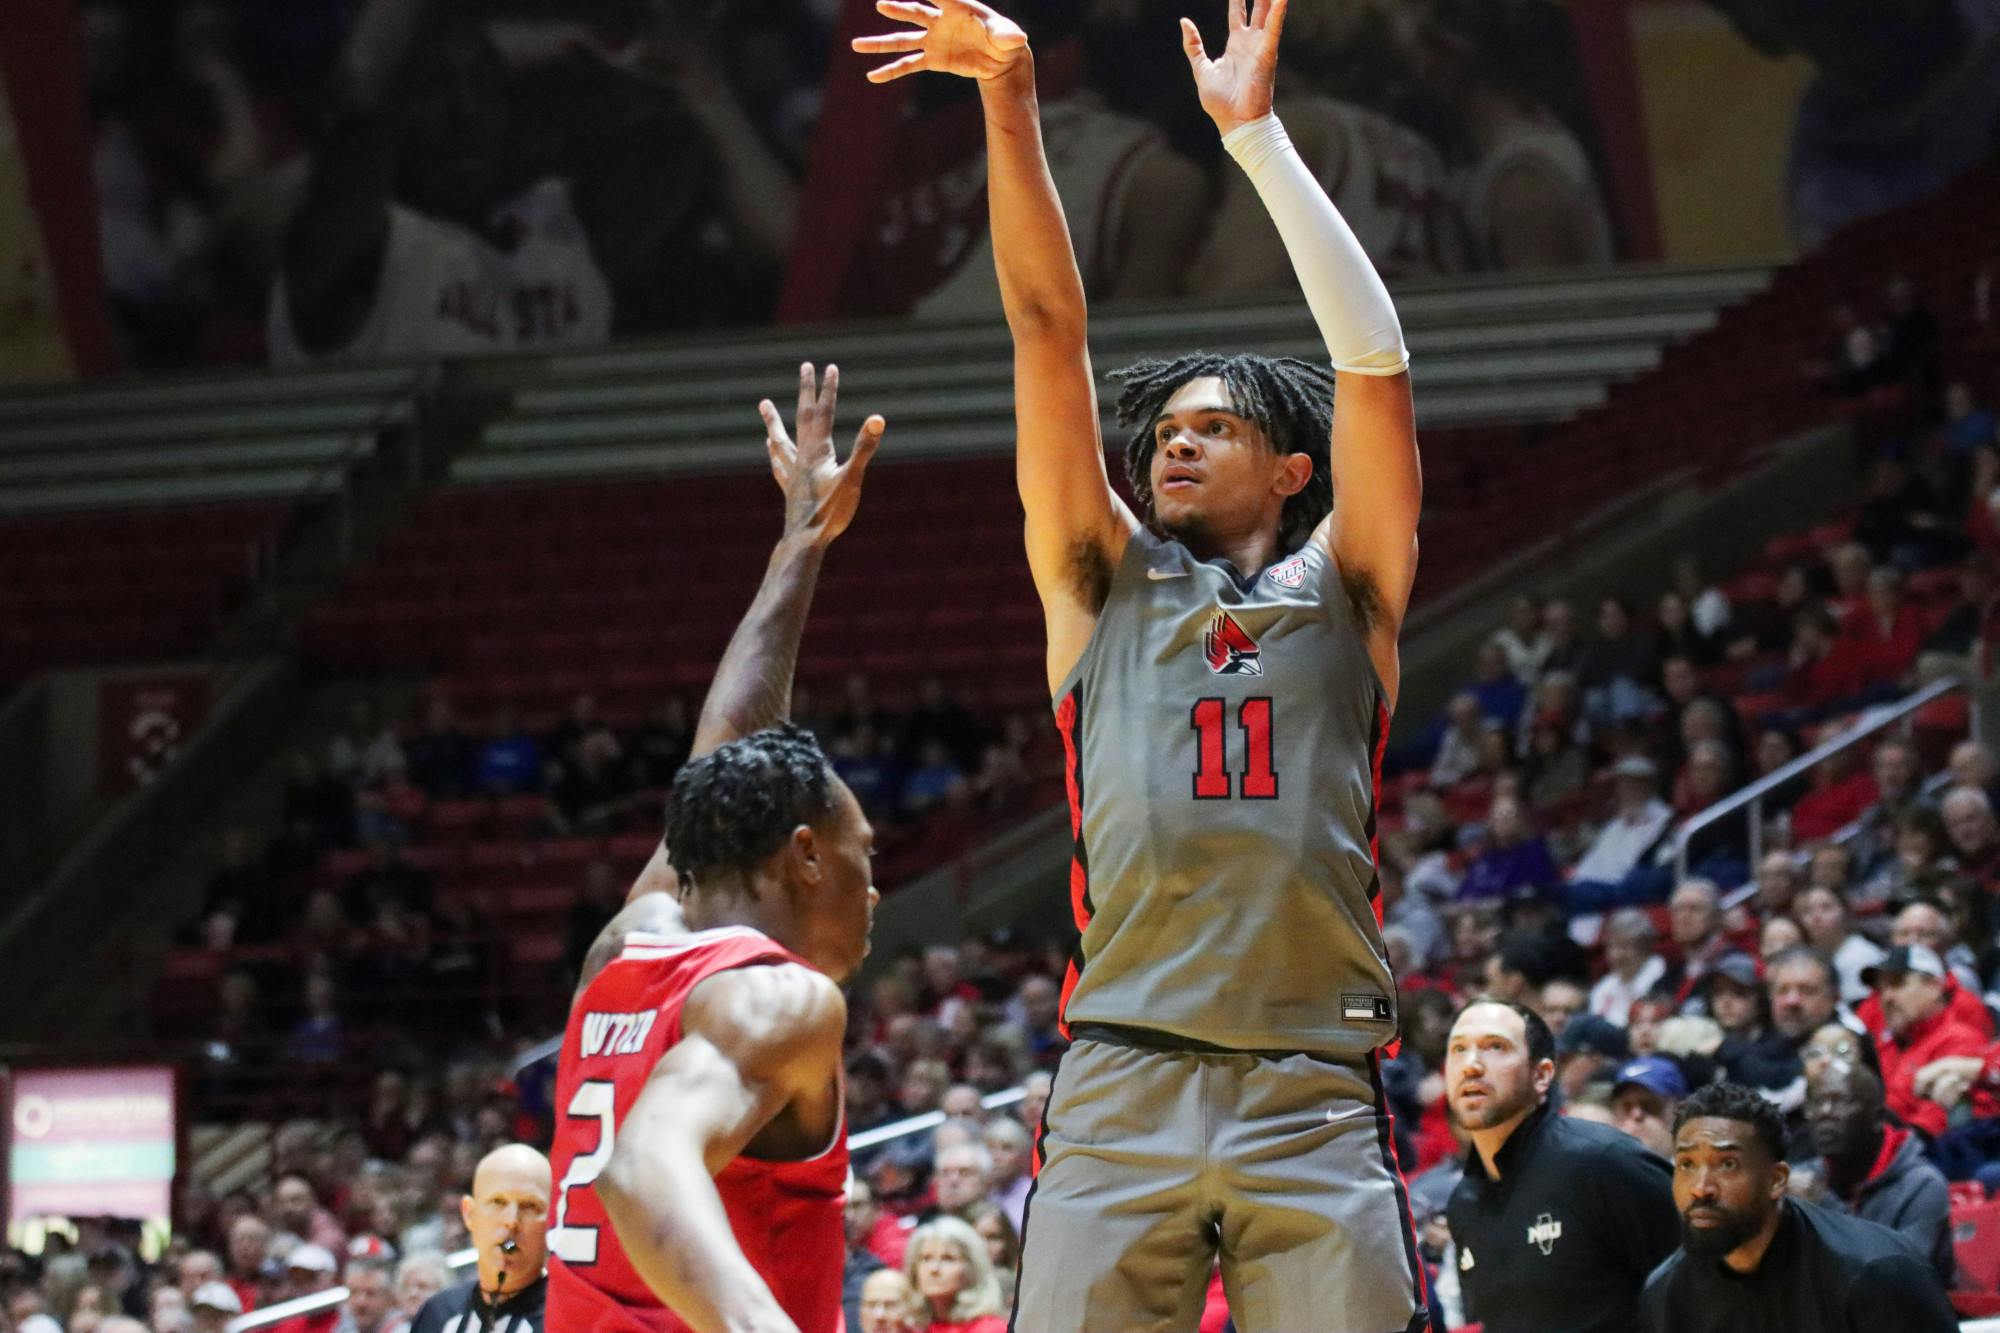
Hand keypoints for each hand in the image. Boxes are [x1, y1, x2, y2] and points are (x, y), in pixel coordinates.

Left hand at [761, 363, 883, 547]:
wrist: (804, 540)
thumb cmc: (830, 512)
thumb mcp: (852, 479)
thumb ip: (863, 448)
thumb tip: (877, 419)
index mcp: (817, 452)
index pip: (824, 413)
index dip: (828, 390)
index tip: (830, 367)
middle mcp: (802, 457)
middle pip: (802, 417)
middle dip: (806, 392)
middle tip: (804, 367)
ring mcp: (793, 472)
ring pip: (781, 439)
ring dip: (775, 420)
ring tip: (764, 407)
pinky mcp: (790, 488)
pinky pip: (779, 463)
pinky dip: (775, 451)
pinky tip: (769, 448)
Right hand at [852, 0, 1027, 83]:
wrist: (1000, 57)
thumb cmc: (1004, 39)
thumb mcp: (1008, 37)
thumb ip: (1008, 35)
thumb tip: (1019, 38)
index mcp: (957, 7)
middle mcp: (940, 21)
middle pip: (915, 13)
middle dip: (899, 9)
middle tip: (882, 4)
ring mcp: (933, 40)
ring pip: (902, 40)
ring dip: (880, 43)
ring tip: (856, 46)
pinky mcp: (933, 59)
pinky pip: (907, 65)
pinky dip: (890, 71)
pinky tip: (873, 76)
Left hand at [1180, 0, 1288, 135]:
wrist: (1234, 122)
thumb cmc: (1220, 102)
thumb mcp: (1201, 69)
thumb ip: (1193, 45)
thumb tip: (1184, 21)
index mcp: (1236, 44)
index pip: (1237, 13)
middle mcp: (1250, 43)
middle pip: (1257, 9)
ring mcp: (1260, 48)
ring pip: (1269, 15)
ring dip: (1272, 0)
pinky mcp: (1267, 55)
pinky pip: (1273, 30)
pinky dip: (1278, 14)